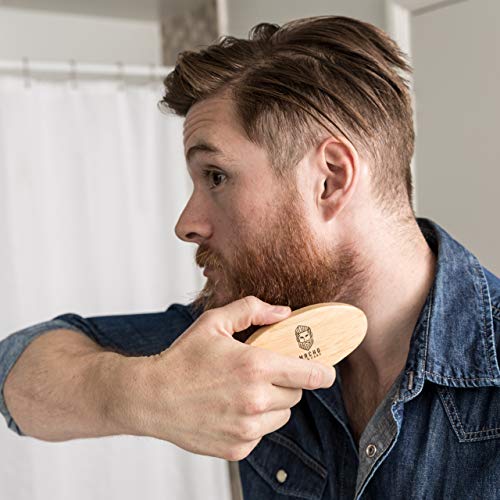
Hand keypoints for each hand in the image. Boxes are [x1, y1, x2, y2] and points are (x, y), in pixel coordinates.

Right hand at [133, 296, 335, 460]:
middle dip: (286, 382)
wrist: (152, 397)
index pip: (311, 375)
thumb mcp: (215, 323)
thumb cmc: (183, 358)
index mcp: (255, 367)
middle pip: (296, 395)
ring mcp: (247, 428)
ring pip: (281, 416)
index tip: (326, 371)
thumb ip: (252, 310)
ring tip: (244, 392)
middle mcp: (256, 400)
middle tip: (263, 374)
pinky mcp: (238, 449)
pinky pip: (261, 433)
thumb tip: (283, 313)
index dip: (323, 372)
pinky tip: (231, 410)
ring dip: (272, 404)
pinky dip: (254, 422)